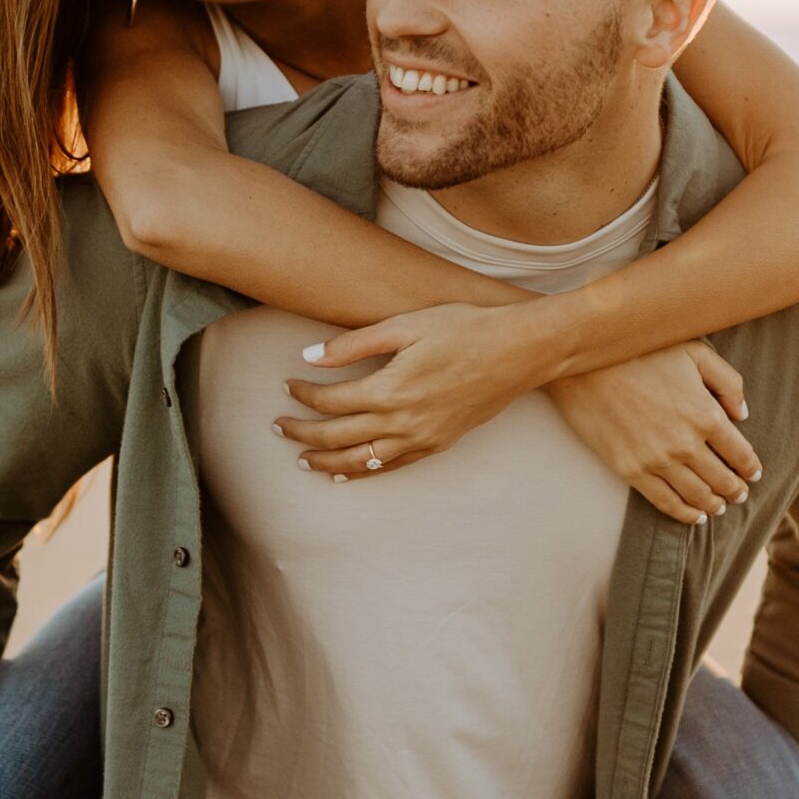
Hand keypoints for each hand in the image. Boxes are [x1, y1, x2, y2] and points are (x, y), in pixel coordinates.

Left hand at [276, 303, 549, 476]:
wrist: (519, 352)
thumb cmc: (464, 328)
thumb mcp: (406, 325)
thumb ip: (353, 344)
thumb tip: (309, 357)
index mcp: (389, 389)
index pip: (329, 401)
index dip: (302, 395)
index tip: (287, 385)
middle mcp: (401, 422)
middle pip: (336, 437)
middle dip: (302, 433)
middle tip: (278, 427)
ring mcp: (421, 438)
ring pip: (360, 461)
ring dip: (326, 462)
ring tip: (302, 460)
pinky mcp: (438, 444)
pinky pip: (391, 467)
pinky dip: (364, 472)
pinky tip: (346, 472)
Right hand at [550, 343, 758, 521]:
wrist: (586, 365)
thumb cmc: (641, 351)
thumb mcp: (694, 353)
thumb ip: (727, 382)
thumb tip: (741, 415)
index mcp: (706, 414)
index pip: (740, 453)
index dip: (750, 467)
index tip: (752, 473)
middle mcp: (686, 444)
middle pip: (722, 479)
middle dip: (735, 490)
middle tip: (740, 494)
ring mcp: (657, 460)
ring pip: (697, 495)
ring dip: (714, 505)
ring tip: (721, 506)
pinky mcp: (631, 471)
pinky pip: (665, 502)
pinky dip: (685, 514)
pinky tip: (695, 515)